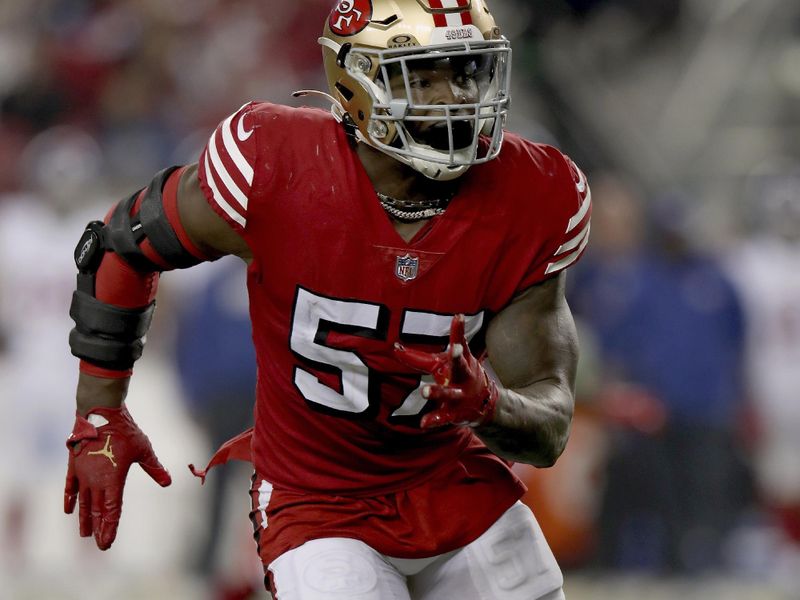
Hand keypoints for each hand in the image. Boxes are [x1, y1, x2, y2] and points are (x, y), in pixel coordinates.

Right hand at [64, 405, 170, 549]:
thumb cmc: (125, 431)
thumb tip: (168, 482)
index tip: (107, 543)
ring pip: (83, 502)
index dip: (110, 528)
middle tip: (100, 545)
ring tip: (84, 534)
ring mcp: (83, 474)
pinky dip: (70, 499)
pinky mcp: (74, 465)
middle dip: (99, 528)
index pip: (111, 511)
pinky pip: (70, 487)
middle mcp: (95, 481)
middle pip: (97, 510)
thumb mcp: (144, 450)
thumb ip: (155, 468)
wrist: (100, 413)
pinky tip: (69, 510)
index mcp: (113, 480)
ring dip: (84, 519)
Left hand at [393, 314, 497, 427]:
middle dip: (457, 357)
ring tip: (425, 391)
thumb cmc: (461, 375)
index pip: (459, 343)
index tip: (458, 316)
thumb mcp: (450, 361)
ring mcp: (459, 396)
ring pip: (448, 394)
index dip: (458, 330)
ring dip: (437, 392)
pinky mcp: (455, 413)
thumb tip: (403, 341)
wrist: (486, 404)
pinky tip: (423, 423)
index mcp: (462, 361)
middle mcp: (463, 377)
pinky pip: (443, 417)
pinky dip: (433, 420)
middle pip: (460, 366)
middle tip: (454, 349)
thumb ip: (424, 355)